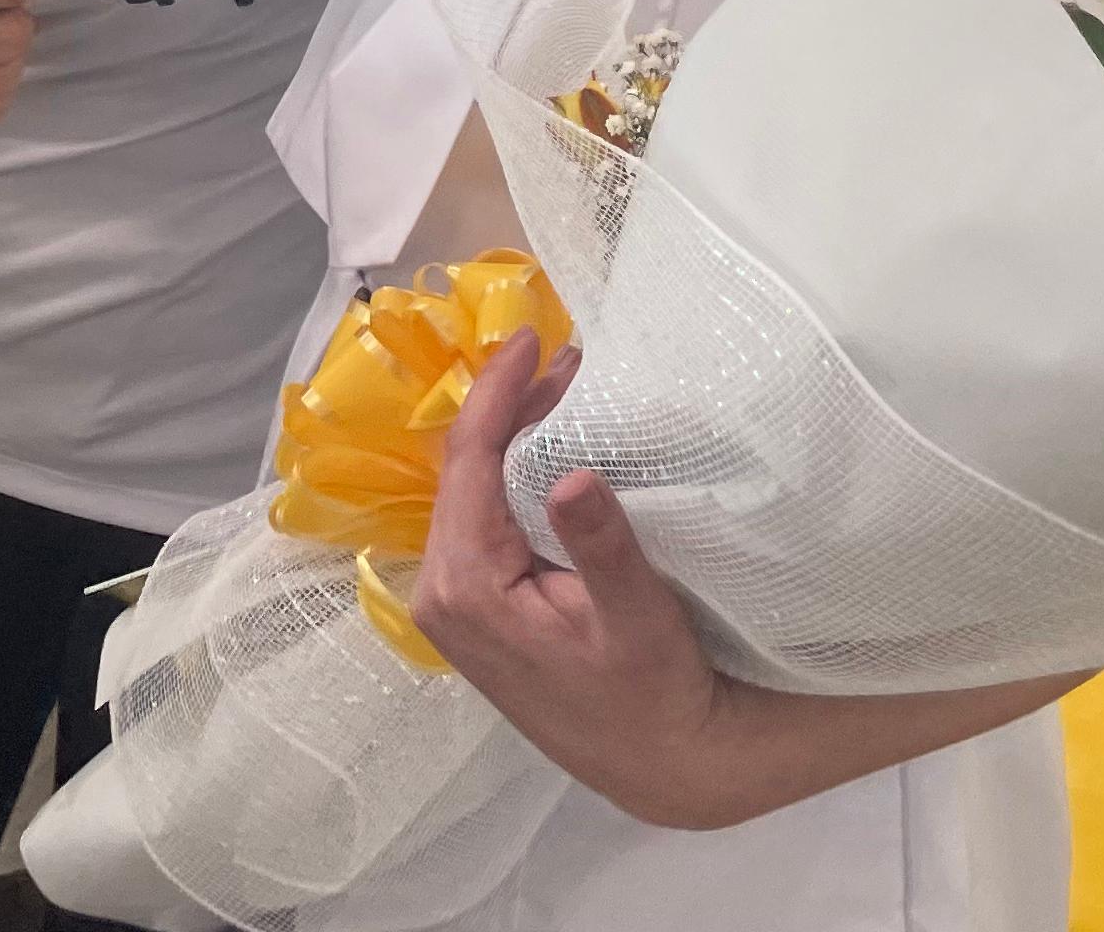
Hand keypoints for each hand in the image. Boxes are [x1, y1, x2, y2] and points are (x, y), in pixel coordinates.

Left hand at [408, 330, 742, 826]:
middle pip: (466, 471)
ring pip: (475, 493)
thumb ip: (600, 544)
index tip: (529, 337)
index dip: (498, 392)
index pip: (469, 461)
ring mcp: (456, 604)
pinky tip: (552, 449)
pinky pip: (486, 521)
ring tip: (563, 389)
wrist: (661, 766)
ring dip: (516, 439)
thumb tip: (573, 474)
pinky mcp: (478, 610)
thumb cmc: (652, 694)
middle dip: (511, 408)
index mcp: (464, 587)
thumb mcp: (636, 617)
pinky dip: (516, 477)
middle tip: (565, 358)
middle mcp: (442, 593)